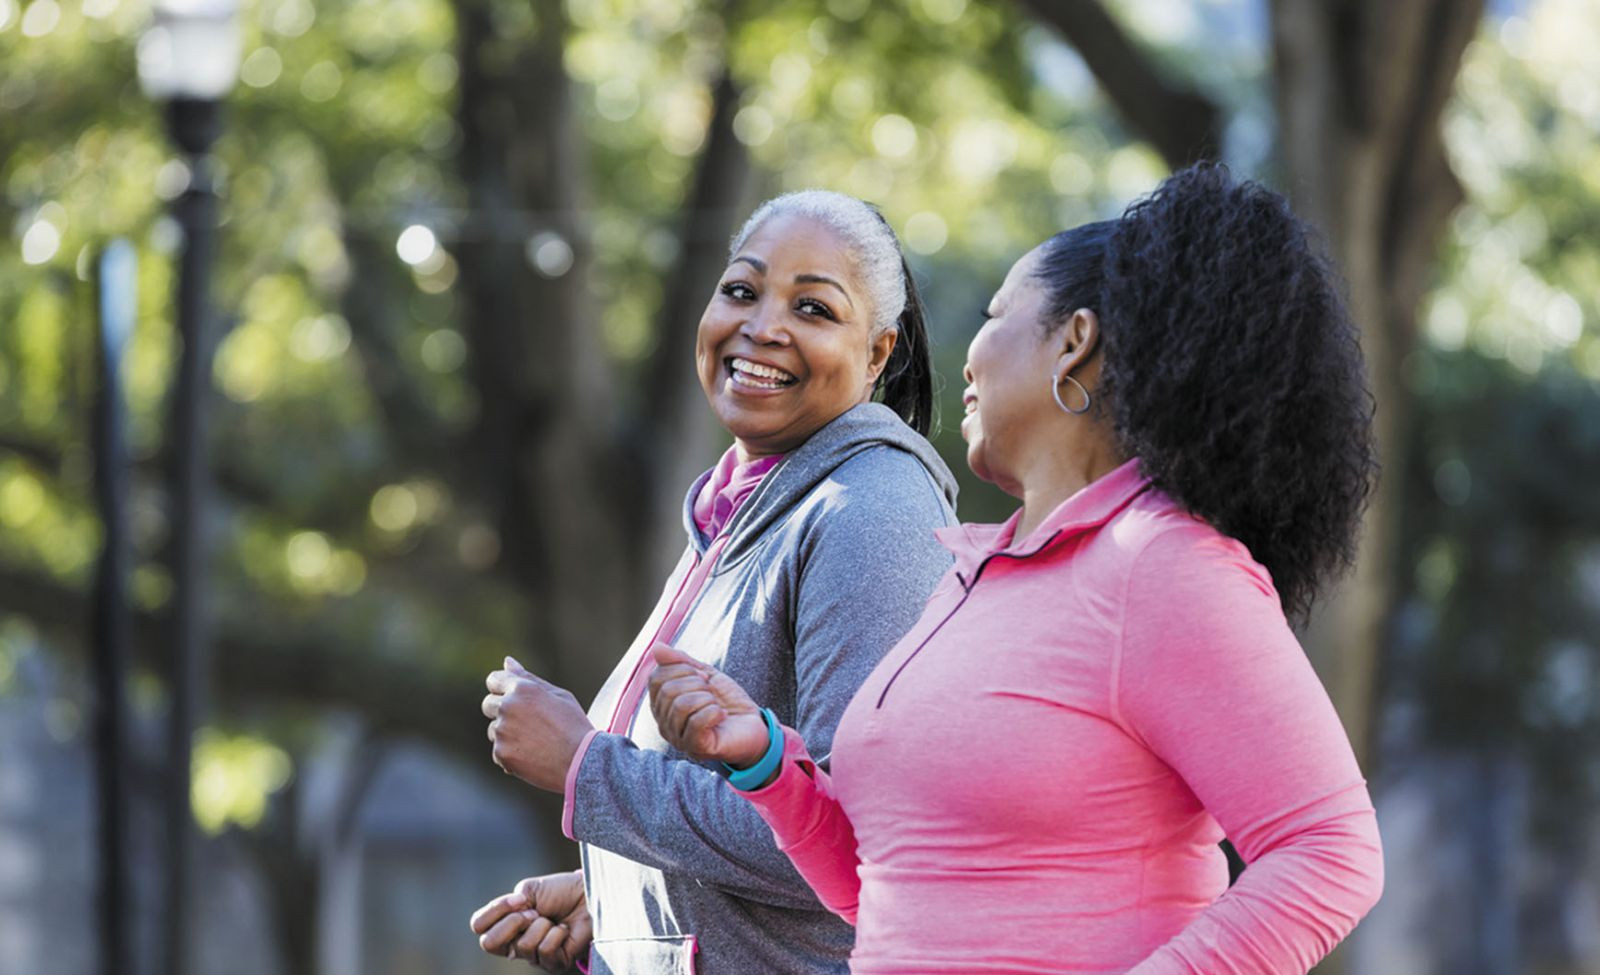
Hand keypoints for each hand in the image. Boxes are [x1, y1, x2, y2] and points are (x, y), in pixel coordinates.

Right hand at [470, 870, 591, 971]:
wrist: (587, 895)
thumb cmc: (560, 892)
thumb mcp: (529, 890)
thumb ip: (509, 903)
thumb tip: (513, 914)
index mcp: (505, 925)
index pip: (479, 926)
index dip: (495, 911)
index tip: (518, 899)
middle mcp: (514, 944)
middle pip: (489, 944)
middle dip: (513, 922)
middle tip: (534, 913)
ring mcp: (533, 956)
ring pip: (523, 945)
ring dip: (541, 925)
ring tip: (552, 920)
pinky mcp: (554, 964)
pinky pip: (545, 950)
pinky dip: (557, 933)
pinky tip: (563, 929)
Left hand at [484, 657, 594, 791]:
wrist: (581, 762)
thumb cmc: (574, 725)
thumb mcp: (558, 695)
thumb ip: (529, 678)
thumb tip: (508, 662)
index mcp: (522, 688)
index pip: (494, 680)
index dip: (501, 688)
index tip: (510, 697)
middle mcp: (507, 706)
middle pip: (488, 705)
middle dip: (501, 711)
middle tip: (527, 724)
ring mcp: (502, 731)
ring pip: (494, 730)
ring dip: (507, 734)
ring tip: (535, 742)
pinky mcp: (501, 753)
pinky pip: (498, 751)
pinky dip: (511, 755)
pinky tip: (533, 756)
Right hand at [647, 643, 768, 766]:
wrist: (753, 724)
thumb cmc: (727, 702)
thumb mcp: (705, 675)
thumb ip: (681, 662)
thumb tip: (656, 647)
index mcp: (663, 705)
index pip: (656, 678)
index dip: (682, 669)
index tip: (704, 676)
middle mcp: (665, 723)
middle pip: (668, 691)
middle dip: (696, 684)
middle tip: (712, 692)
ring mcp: (678, 738)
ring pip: (681, 706)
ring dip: (707, 699)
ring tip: (716, 705)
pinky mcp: (696, 748)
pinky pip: (696, 723)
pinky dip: (714, 713)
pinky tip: (721, 716)